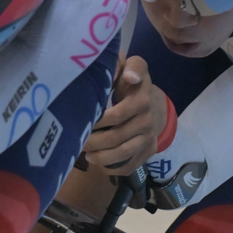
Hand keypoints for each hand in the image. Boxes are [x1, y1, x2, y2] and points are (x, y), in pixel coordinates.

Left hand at [83, 55, 167, 171]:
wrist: (155, 103)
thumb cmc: (131, 82)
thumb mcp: (131, 66)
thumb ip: (125, 65)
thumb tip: (126, 75)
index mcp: (141, 98)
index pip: (116, 116)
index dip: (98, 121)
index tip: (85, 120)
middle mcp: (147, 120)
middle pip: (115, 137)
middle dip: (93, 141)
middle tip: (77, 140)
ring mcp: (149, 137)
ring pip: (122, 153)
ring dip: (100, 157)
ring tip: (86, 154)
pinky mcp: (149, 150)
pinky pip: (130, 165)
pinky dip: (113, 168)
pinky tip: (99, 163)